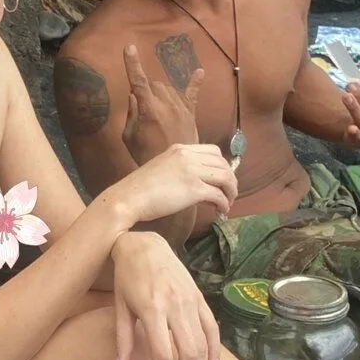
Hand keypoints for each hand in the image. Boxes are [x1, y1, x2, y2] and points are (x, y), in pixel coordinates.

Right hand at [108, 142, 237, 223]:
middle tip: (229, 193)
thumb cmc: (140, 188)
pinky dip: (224, 203)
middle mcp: (187, 156)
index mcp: (179, 149)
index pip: (213, 151)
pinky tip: (221, 210)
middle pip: (222, 164)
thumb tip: (197, 181)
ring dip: (230, 191)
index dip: (223, 165)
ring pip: (225, 177)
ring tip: (228, 202)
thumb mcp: (162, 167)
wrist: (129, 197)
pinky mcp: (193, 189)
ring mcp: (191, 171)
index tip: (222, 178)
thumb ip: (180, 168)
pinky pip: (218, 194)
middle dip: (231, 179)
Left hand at [110, 231, 220, 359]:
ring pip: (202, 344)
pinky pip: (212, 327)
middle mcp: (175, 306)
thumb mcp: (120, 306)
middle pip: (188, 354)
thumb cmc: (126, 276)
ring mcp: (190, 301)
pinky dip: (215, 348)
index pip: (162, 355)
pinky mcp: (199, 297)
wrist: (144, 244)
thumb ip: (123, 339)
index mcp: (152, 310)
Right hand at [122, 45, 202, 164]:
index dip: (132, 64)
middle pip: (154, 84)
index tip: (129, 48)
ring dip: (160, 93)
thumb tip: (134, 95)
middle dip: (146, 90)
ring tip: (157, 111)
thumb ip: (131, 112)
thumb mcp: (129, 136)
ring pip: (168, 88)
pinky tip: (200, 71)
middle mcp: (167, 104)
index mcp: (149, 109)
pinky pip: (193, 94)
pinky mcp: (190, 114)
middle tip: (142, 108)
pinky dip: (195, 82)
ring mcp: (181, 108)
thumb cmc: (146, 155)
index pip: (138, 81)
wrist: (174, 172)